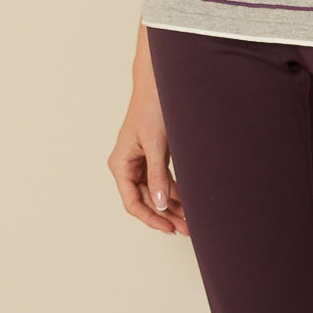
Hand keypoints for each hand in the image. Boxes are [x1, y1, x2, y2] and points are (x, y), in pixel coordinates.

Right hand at [108, 89, 188, 236]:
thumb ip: (157, 175)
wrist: (159, 83)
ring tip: (192, 221)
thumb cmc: (152, 108)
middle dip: (167, 215)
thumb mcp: (156, 144)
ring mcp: (141, 162)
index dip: (151, 218)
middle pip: (147, 200)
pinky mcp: (154, 157)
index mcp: (120, 164)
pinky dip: (175, 191)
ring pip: (157, 192)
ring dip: (173, 206)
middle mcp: (128, 166)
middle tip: (188, 229)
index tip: (169, 228)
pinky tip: (189, 202)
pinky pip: (163, 180)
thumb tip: (161, 204)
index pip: (133, 202)